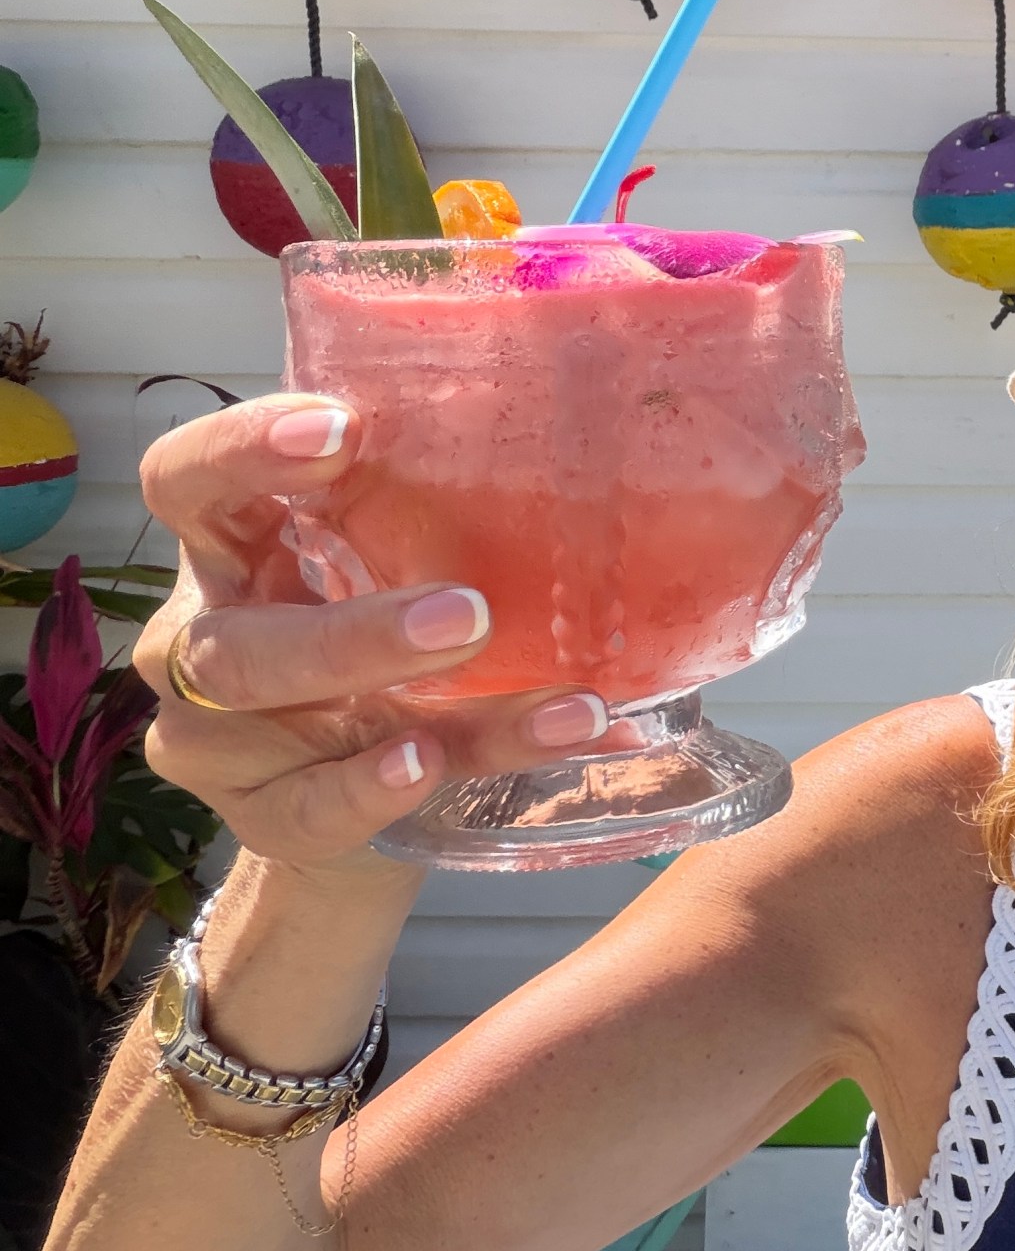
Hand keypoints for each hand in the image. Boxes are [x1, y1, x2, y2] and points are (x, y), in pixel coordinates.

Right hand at [133, 395, 609, 879]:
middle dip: (351, 630)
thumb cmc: (382, 648)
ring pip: (277, 722)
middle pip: (232, 642)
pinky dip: (381, 788)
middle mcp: (197, 645)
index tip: (343, 431)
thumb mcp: (392, 573)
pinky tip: (439, 763)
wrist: (360, 801)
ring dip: (389, 701)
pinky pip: (316, 807)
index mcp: (229, 554)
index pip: (188, 482)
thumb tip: (591, 451)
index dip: (242, 450)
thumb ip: (432, 519)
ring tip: (509, 694)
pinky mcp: (265, 819)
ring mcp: (218, 743)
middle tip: (468, 613)